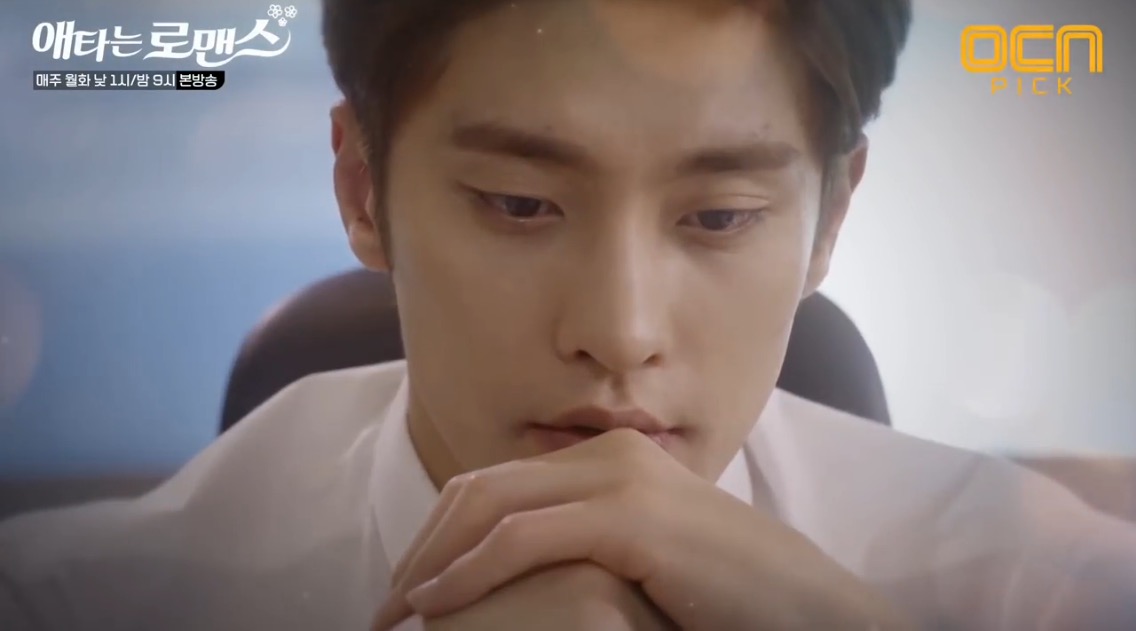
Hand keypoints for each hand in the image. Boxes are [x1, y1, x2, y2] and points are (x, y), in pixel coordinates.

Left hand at [374, 429, 910, 630]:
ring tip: (397, 614)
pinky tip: (435, 608)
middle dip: (423, 545)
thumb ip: (594, 550)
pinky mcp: (631, 518)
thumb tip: (533, 581)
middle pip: (481, 488)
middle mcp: (611, 454)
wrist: (812, 612)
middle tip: (387, 604)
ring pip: (490, 506)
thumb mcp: (649, 564)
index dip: (442, 533)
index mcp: (613, 460)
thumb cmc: (734, 600)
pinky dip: (467, 573)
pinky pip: (521, 539)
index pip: (499, 483)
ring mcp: (621, 479)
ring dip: (431, 562)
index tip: (413, 585)